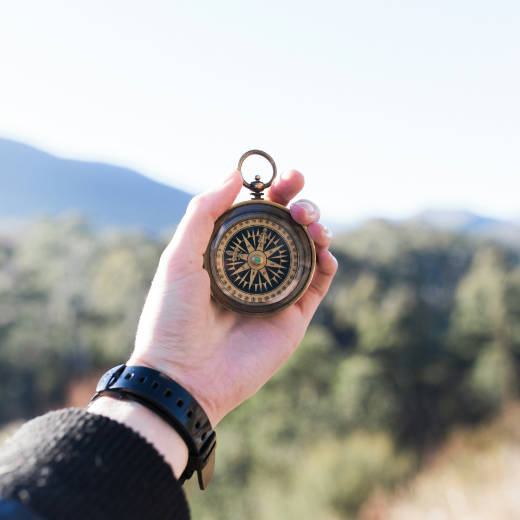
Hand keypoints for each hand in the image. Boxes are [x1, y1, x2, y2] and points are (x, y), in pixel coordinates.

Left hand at [128, 169, 336, 426]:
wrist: (183, 376)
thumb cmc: (173, 317)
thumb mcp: (179, 257)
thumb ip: (204, 213)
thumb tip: (234, 173)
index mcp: (226, 253)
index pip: (256, 214)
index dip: (272, 192)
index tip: (282, 176)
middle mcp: (253, 269)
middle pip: (286, 227)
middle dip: (298, 203)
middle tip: (298, 196)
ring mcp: (275, 292)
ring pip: (307, 250)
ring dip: (316, 227)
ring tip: (310, 222)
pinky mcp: (293, 316)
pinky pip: (318, 283)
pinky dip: (327, 262)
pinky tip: (323, 249)